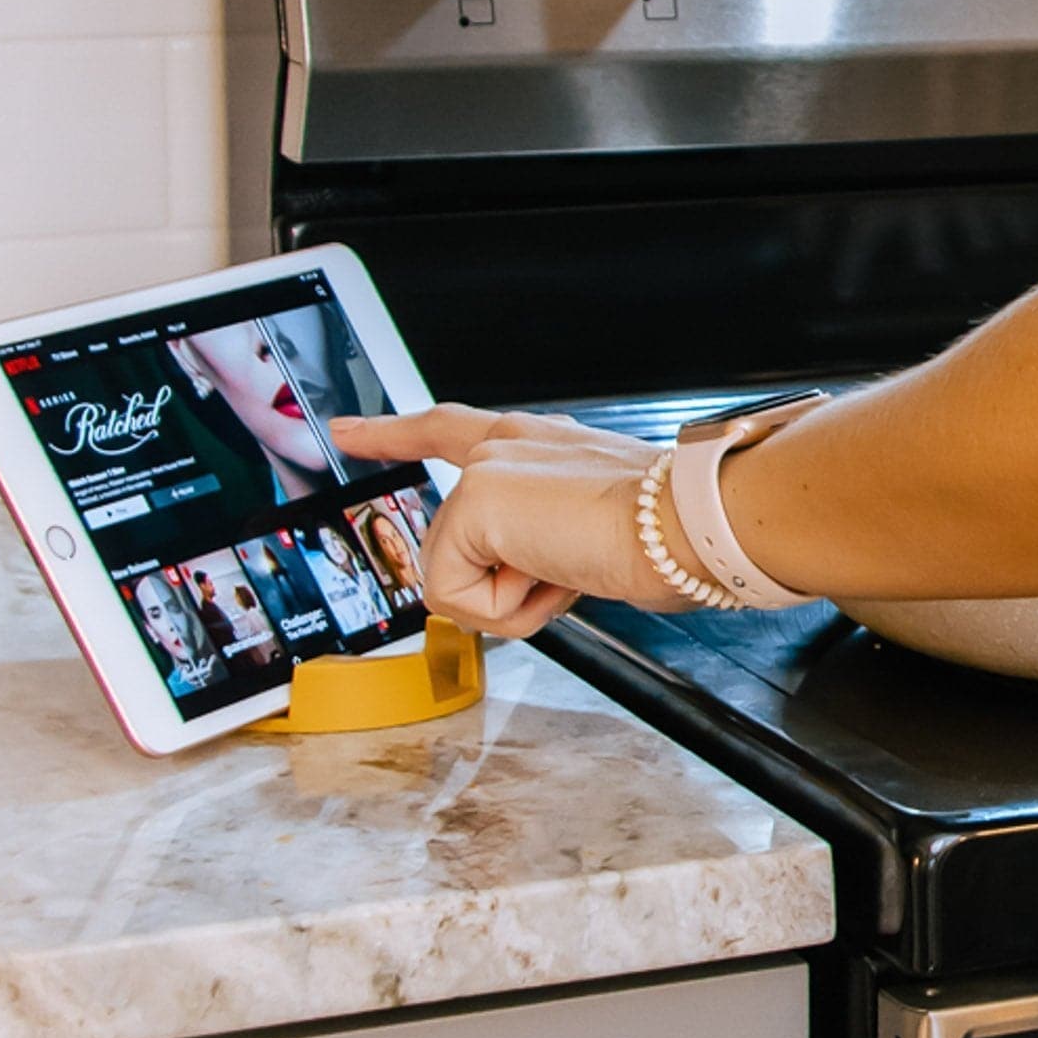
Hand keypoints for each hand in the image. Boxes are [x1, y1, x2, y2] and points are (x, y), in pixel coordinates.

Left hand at [328, 406, 699, 635]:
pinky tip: (554, 576)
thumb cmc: (668, 533)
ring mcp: (486, 470)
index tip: (348, 432)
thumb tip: (523, 586)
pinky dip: (506, 609)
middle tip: (568, 574)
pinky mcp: (475, 502)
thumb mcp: (592, 534)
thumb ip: (545, 544)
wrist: (690, 524)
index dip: (393, 433)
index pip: (448, 428)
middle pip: (449, 542)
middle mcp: (504, 445)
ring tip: (572, 570)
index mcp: (535, 443)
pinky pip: (455, 595)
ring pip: (457, 579)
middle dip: (504, 589)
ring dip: (516, 601)